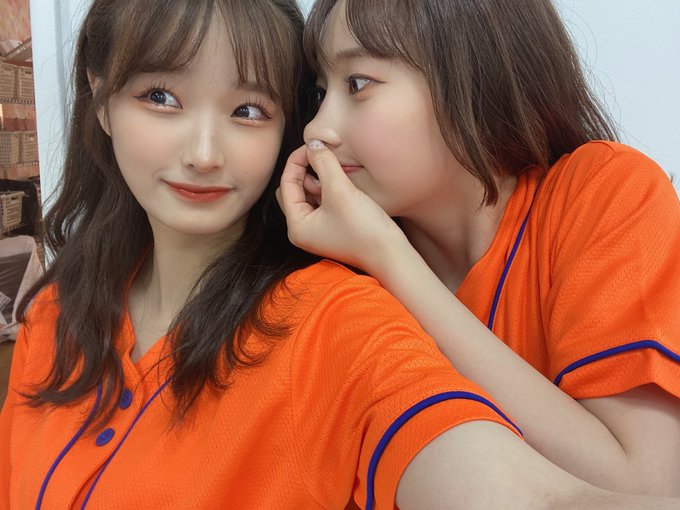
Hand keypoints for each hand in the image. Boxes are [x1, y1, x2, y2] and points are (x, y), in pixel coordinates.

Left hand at [277, 140, 405, 273]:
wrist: (390, 254)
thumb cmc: (364, 229)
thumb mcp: (340, 190)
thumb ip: (324, 163)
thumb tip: (314, 143)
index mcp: (296, 226)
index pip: (287, 184)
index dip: (298, 160)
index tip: (314, 144)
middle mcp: (302, 230)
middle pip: (294, 189)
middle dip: (306, 170)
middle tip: (323, 156)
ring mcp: (317, 230)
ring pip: (309, 194)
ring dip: (319, 178)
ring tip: (337, 171)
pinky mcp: (332, 227)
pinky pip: (323, 201)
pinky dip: (329, 188)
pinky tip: (342, 181)